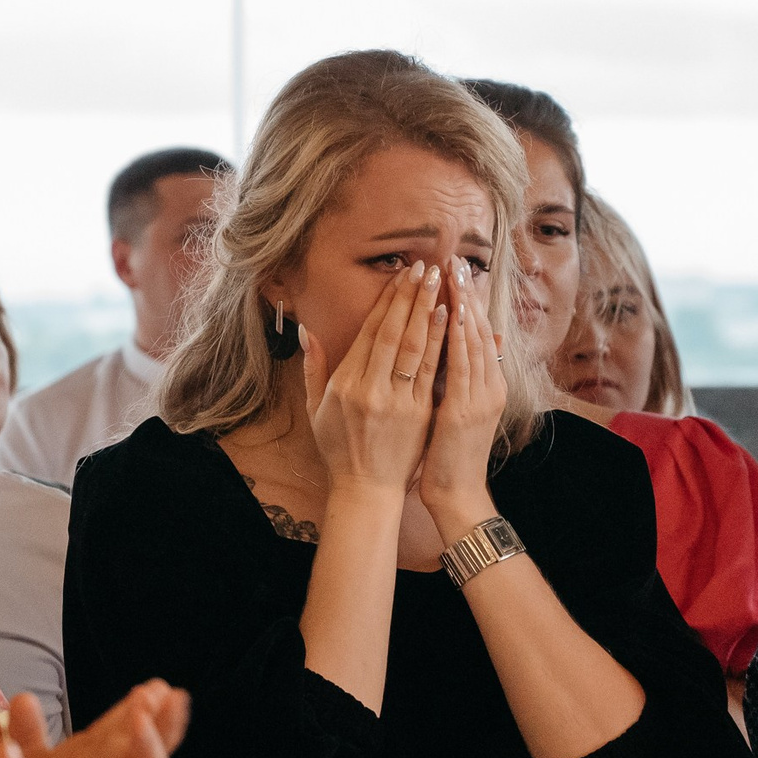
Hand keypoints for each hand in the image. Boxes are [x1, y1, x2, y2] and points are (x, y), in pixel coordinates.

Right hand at [304, 262, 442, 496]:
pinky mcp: (420, 413)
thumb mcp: (315, 408)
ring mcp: (398, 402)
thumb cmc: (340, 448)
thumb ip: (313, 368)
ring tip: (440, 283)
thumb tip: (307, 331)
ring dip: (428, 312)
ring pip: (415, 348)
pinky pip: (432, 372)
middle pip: (394, 333)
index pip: (370, 332)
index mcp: (345, 384)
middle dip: (410, 297)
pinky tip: (449, 320)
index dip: (386, 301)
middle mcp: (371, 389)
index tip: (400, 276)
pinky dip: (441, 343)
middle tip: (424, 267)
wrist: (367, 489)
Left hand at [420, 257, 506, 532]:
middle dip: (465, 293)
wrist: (458, 494)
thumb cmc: (451, 454)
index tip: (454, 271)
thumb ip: (471, 373)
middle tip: (453, 259)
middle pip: (477, 329)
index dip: (467, 300)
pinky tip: (448, 314)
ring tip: (452, 274)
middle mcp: (488, 385)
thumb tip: (485, 339)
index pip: (476, 332)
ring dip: (461, 305)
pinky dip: (454, 338)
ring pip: (471, 341)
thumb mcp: (465, 408)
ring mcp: (479, 397)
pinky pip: (460, 367)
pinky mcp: (465, 410)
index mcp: (485, 383)